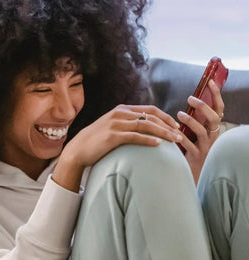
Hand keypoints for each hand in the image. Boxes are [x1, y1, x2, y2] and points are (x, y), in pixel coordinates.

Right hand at [53, 104, 182, 191]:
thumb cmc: (97, 141)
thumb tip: (146, 128)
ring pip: (146, 125)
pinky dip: (148, 139)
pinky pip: (135, 136)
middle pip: (151, 116)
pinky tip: (158, 145)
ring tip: (175, 140)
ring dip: (163, 132)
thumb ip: (127, 124)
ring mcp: (116, 124)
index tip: (176, 126)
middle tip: (181, 135)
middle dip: (168, 125)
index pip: (150, 109)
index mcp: (121, 110)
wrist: (78, 149)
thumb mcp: (112, 126)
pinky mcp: (113, 136)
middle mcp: (120, 114)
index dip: (166, 117)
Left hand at [177, 79, 224, 183]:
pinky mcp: (196, 156)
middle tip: (190, 98)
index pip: (219, 109)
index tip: (210, 81)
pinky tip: (173, 133)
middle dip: (203, 106)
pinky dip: (181, 138)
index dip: (216, 95)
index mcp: (213, 128)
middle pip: (214, 119)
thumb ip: (195, 118)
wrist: (192, 172)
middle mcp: (212, 136)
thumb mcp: (195, 131)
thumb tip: (190, 100)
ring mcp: (205, 147)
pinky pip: (189, 146)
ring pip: (202, 131)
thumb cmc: (191, 148)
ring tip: (179, 113)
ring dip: (191, 121)